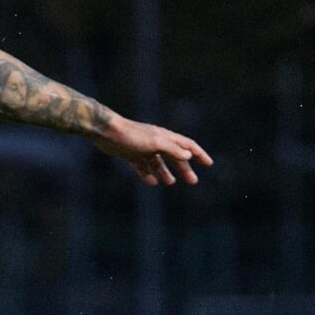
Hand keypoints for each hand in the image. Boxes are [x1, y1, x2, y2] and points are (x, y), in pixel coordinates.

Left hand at [93, 115, 213, 185]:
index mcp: (165, 137)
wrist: (106, 132)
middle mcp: (156, 141)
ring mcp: (143, 148)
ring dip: (166, 172)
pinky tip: (152, 182)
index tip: (208, 164)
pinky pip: (142, 166)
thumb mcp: (155, 143)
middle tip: (193, 181)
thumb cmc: (131, 135)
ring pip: (158, 162)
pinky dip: (148, 174)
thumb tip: (188, 155)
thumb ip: (172, 149)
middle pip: (175, 156)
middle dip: (185, 168)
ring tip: (170, 182)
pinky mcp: (131, 154)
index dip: (199, 154)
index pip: (187, 145)